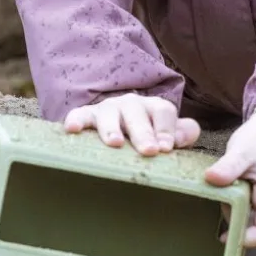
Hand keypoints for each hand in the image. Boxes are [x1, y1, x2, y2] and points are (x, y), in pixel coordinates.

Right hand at [64, 94, 199, 155]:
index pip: (163, 112)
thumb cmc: (148, 134)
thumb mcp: (168, 133)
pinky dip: (75, 120)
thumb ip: (183, 133)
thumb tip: (180, 139)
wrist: (119, 124)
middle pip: (137, 114)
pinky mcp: (87, 115)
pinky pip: (79, 115)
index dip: (166, 129)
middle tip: (149, 151)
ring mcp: (108, 109)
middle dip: (143, 133)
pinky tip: (72, 129)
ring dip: (112, 128)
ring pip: (109, 114)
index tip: (166, 148)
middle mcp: (131, 104)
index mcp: (154, 108)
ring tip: (115, 144)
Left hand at [204, 100, 255, 247]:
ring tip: (233, 185)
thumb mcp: (242, 148)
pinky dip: (246, 206)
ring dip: (241, 211)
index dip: (246, 239)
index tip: (224, 235)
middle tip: (225, 194)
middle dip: (238, 219)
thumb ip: (228, 167)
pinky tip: (240, 188)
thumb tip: (210, 178)